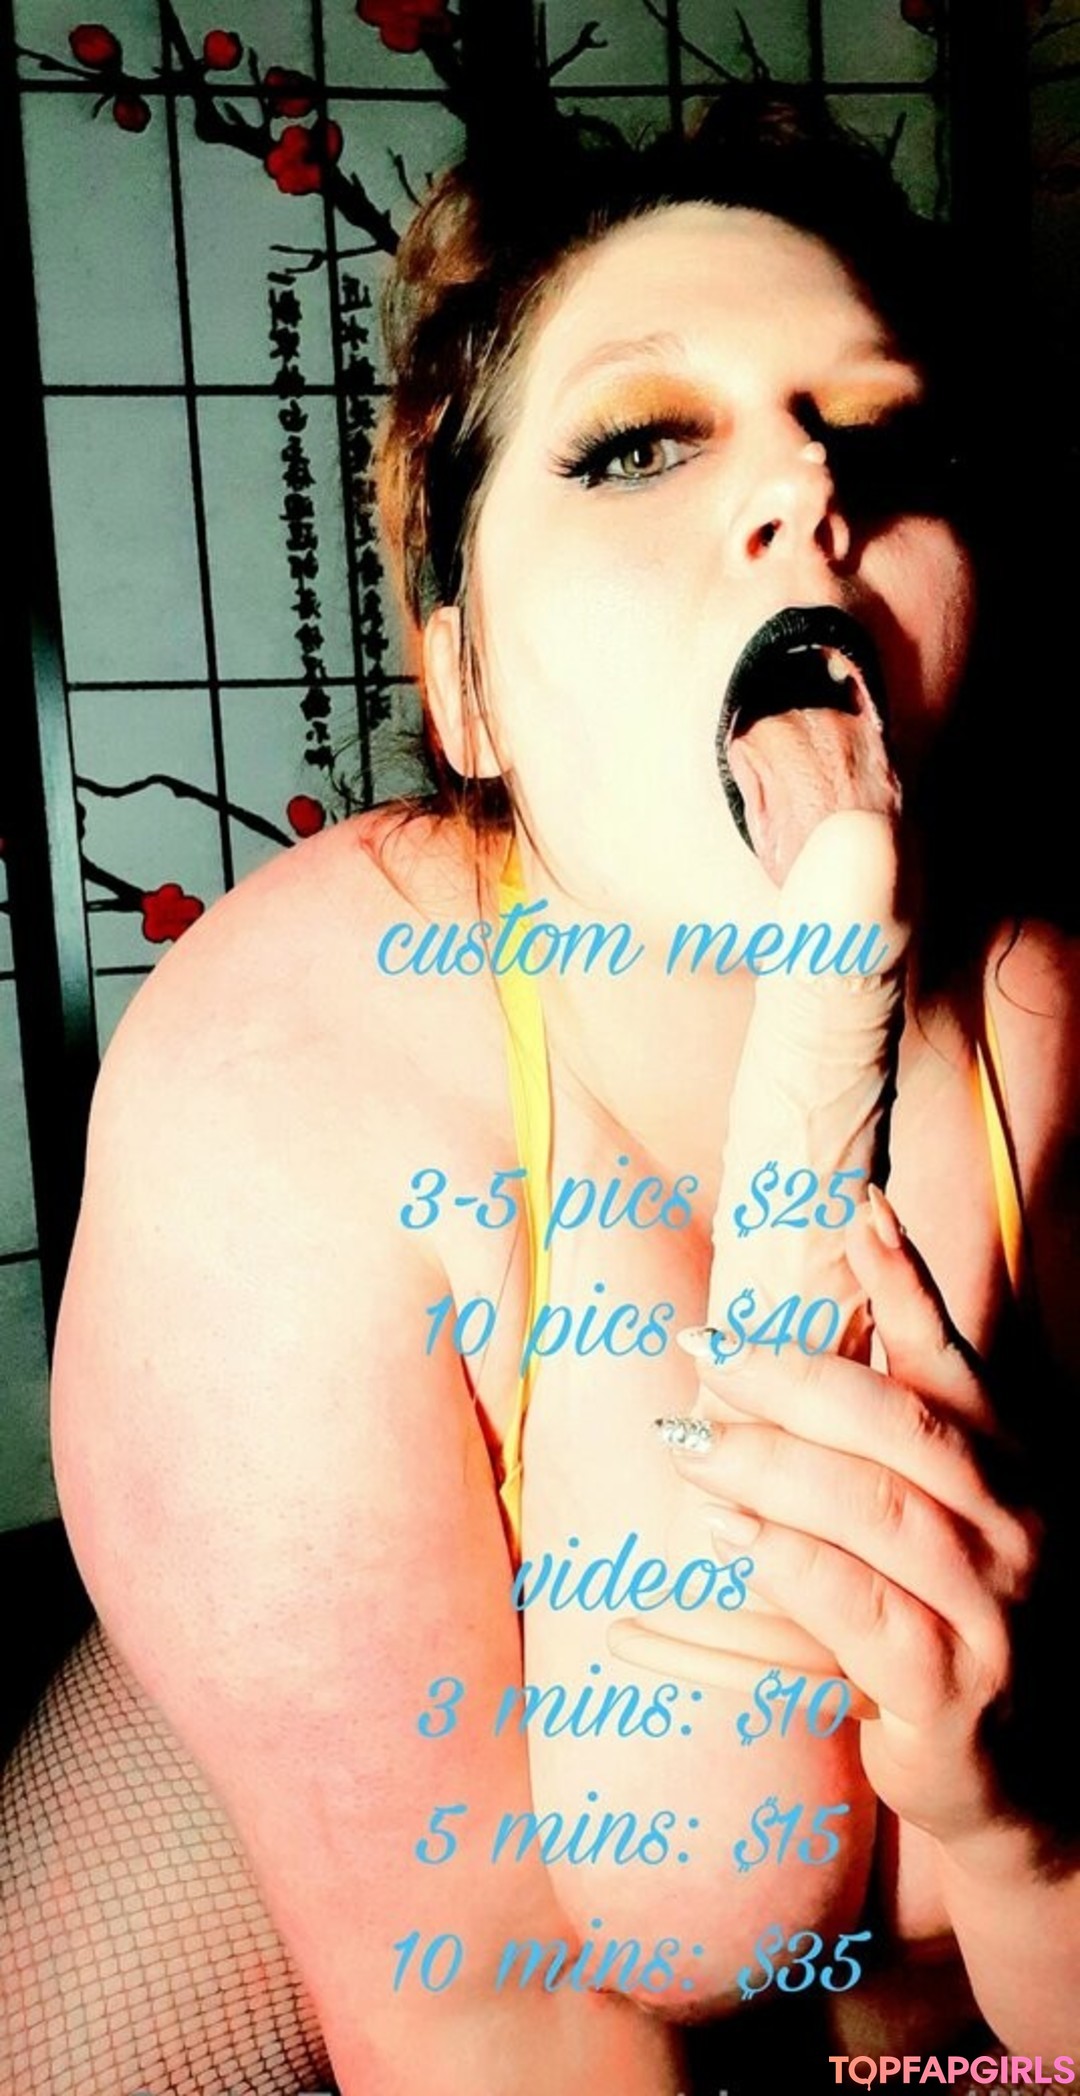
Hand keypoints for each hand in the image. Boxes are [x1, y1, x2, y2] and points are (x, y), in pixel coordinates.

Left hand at [665, 1196, 1041, 1847]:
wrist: (1034, 1784)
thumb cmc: (969, 1631)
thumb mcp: (952, 1530)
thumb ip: (895, 1452)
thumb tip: (791, 1359)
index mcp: (1019, 1475)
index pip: (956, 1364)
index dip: (906, 1282)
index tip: (855, 1207)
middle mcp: (1019, 1531)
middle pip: (897, 1427)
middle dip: (792, 1376)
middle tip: (704, 1346)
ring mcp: (994, 1612)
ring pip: (871, 1509)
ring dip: (768, 1464)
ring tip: (689, 1441)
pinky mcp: (950, 1692)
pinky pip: (857, 1607)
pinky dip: (787, 1559)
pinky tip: (731, 1531)